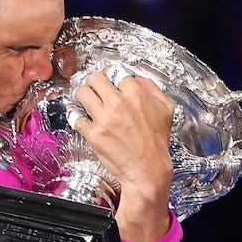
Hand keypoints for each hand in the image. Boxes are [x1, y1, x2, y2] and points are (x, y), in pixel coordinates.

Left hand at [73, 70, 173, 191]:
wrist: (148, 170)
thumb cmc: (156, 143)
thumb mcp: (165, 109)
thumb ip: (151, 88)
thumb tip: (137, 78)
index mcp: (136, 94)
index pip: (114, 71)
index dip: (111, 75)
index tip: (109, 80)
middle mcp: (118, 104)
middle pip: (95, 78)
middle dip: (94, 83)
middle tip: (95, 89)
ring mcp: (104, 119)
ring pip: (82, 93)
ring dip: (83, 95)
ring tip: (86, 100)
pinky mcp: (94, 134)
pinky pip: (76, 117)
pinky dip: (76, 115)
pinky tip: (80, 116)